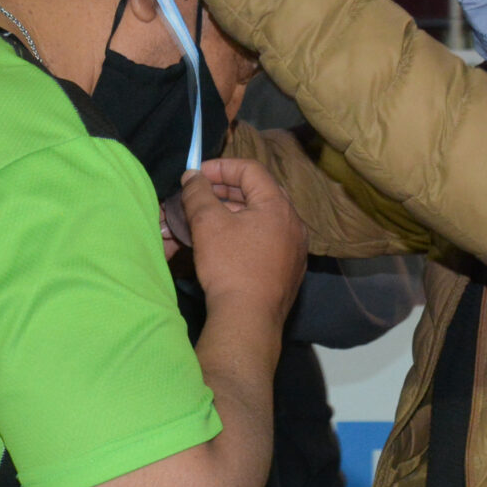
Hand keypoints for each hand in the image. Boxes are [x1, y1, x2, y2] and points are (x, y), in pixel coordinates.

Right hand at [178, 158, 304, 320]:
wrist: (249, 319)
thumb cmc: (230, 266)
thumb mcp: (207, 223)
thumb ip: (198, 193)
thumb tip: (192, 177)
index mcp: (279, 206)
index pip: (251, 170)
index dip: (221, 167)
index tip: (197, 176)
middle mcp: (294, 224)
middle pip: (259, 194)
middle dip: (226, 190)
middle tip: (201, 194)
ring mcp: (295, 249)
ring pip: (263, 219)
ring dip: (235, 213)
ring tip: (208, 219)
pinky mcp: (289, 271)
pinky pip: (268, 241)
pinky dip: (246, 235)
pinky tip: (226, 245)